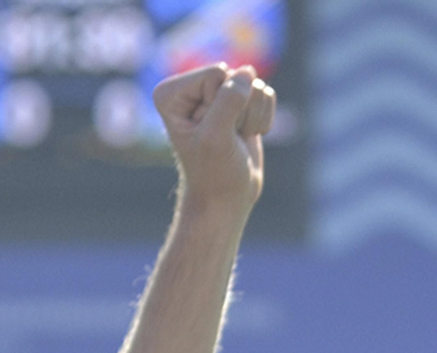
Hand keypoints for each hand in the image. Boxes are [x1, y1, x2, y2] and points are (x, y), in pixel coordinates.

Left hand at [153, 63, 275, 212]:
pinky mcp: (239, 101)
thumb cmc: (214, 172)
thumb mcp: (216, 137)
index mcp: (171, 93)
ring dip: (251, 117)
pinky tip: (245, 136)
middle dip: (238, 111)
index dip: (220, 106)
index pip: (216, 74)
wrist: (226, 197)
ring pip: (253, 85)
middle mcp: (191, 88)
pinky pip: (265, 93)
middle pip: (236, 77)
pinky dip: (262, 119)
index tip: (210, 133)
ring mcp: (216, 93)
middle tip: (225, 138)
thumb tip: (248, 71)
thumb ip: (229, 100)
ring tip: (234, 139)